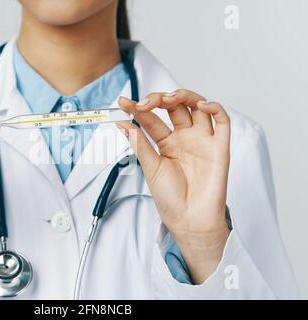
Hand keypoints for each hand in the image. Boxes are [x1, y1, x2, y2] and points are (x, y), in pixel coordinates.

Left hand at [117, 89, 230, 282]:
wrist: (189, 221)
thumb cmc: (171, 199)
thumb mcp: (151, 169)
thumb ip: (141, 145)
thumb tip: (124, 124)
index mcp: (166, 143)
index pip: (152, 118)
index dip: (138, 109)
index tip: (123, 103)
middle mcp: (184, 137)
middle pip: (174, 107)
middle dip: (158, 99)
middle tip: (143, 104)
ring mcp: (202, 140)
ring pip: (197, 107)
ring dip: (183, 96)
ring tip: (167, 99)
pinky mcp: (219, 146)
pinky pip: (222, 121)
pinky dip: (214, 108)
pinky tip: (201, 105)